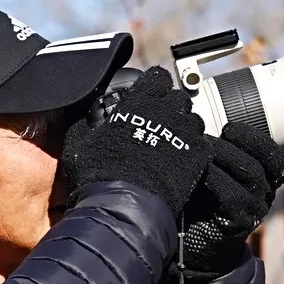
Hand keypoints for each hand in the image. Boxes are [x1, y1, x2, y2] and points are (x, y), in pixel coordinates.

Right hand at [60, 65, 211, 218]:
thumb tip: (82, 119)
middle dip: (172, 107)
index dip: (155, 86)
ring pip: (194, 119)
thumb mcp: (81, 143)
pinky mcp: (197, 155)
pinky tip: (181, 161)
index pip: (157, 77)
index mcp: (140, 101)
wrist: (124, 206)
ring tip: (171, 143)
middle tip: (161, 122)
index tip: (151, 95)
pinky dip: (193, 150)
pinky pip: (203, 144)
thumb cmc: (101, 174)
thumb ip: (85, 125)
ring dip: (184, 127)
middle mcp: (167, 111)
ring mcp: (185, 133)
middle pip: (179, 97)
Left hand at [181, 121, 283, 276]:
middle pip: (272, 160)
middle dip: (250, 138)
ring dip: (225, 153)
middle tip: (227, 129)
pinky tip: (202, 172)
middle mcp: (265, 193)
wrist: (191, 250)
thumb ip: (216, 152)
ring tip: (203, 145)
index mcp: (264, 179)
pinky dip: (215, 178)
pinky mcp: (240, 223)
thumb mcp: (209, 173)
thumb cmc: (197, 204)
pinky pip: (233, 195)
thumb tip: (204, 122)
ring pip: (253, 174)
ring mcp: (255, 209)